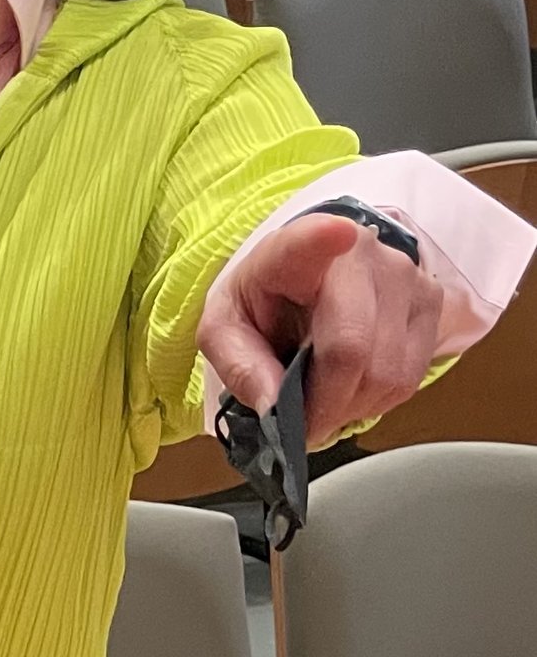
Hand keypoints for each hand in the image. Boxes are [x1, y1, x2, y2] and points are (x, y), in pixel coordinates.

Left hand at [199, 211, 442, 441]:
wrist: (305, 285)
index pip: (310, 240)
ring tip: (325, 402)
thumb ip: (241, 367)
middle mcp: (361, 253)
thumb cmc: (262, 307)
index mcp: (295, 250)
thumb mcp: (226, 334)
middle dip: (324, 404)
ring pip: (386, 372)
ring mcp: (405, 275)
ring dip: (351, 407)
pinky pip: (409, 377)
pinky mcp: (431, 302)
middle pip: (352, 348)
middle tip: (302, 424)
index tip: (334, 232)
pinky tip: (354, 388)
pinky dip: (378, 400)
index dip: (323, 239)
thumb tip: (276, 407)